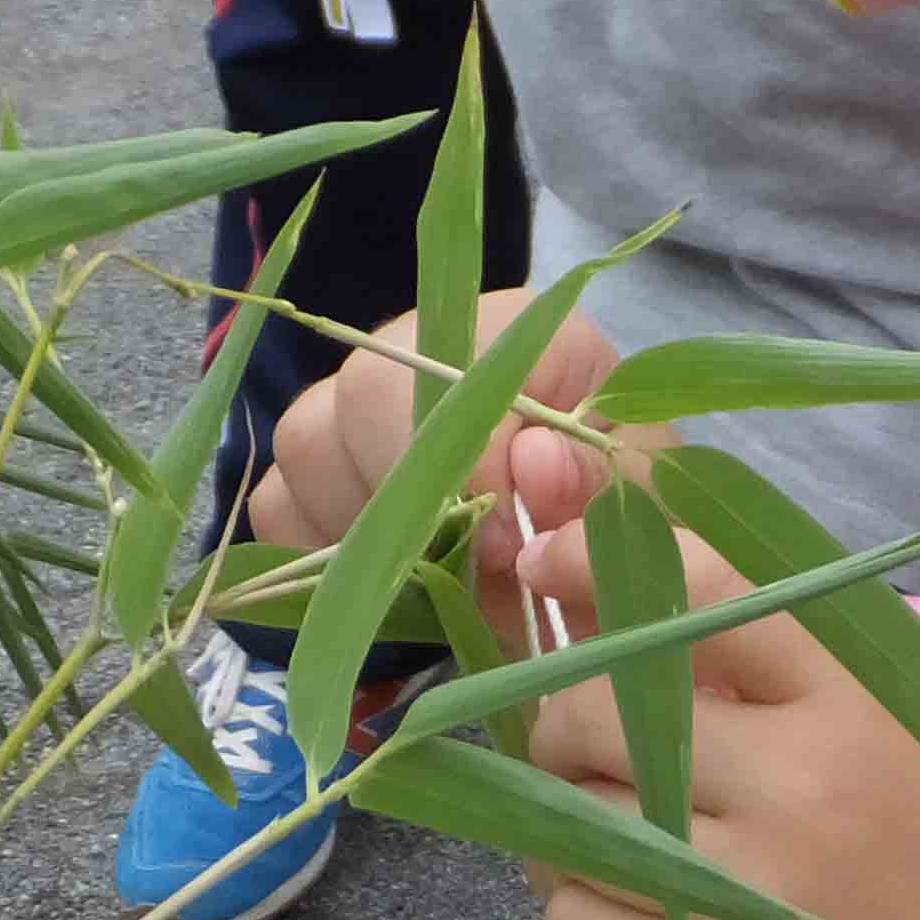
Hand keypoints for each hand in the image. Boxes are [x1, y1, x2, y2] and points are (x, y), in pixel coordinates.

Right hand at [244, 288, 625, 580]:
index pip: (460, 356)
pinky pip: (276, 501)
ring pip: (306, 438)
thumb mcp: (642, 513)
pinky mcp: (320, 473)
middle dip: (412, 493)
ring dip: (366, 524)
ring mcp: (363, 407)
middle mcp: (432, 350)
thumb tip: (533, 461)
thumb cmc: (624, 528)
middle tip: (467, 563)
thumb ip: (602, 486)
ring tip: (437, 568)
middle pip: (366, 386)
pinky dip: (318, 551)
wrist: (591, 583)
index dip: (472, 451)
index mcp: (525, 335)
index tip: (509, 537)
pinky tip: (389, 577)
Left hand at [509, 520, 919, 919]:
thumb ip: (793, 684)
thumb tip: (636, 618)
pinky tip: (643, 917)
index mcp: (853, 715)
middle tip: (599, 748)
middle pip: (596, 711)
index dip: (602, 564)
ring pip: (564, 820)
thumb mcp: (916, 744)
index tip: (550, 561)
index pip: (703, 598)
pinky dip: (584, 909)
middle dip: (571, 720)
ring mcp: (737, 901)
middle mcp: (792, 792)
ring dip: (572, 820)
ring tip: (629, 838)